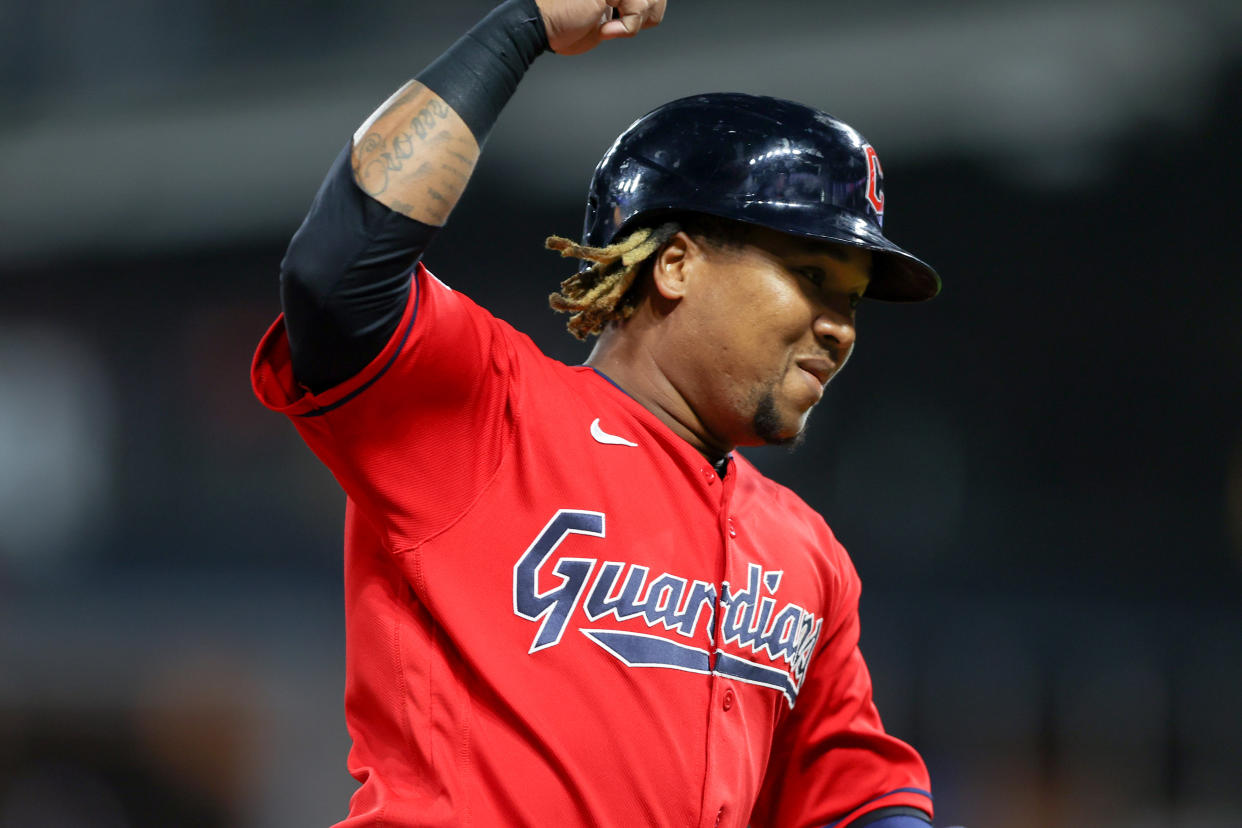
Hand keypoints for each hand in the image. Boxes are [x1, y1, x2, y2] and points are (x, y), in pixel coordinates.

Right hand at [536, 0, 666, 54]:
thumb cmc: (562, 24)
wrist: (540, 25)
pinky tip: (605, 30)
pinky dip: (627, 27)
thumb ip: (625, 9)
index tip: (641, 21)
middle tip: (627, 25)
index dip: (653, 6)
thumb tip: (647, 11)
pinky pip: (637, 6)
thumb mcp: (604, 18)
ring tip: (613, 27)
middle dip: (651, 12)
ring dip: (636, 21)